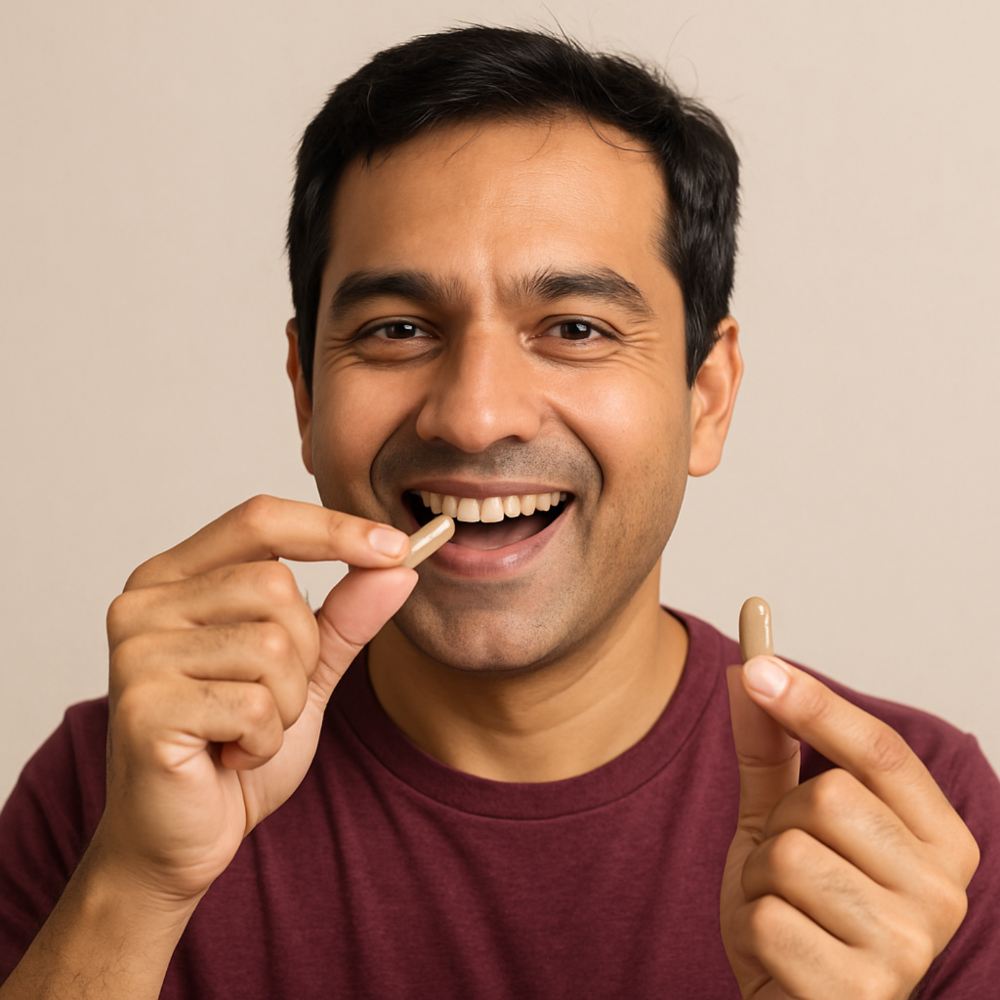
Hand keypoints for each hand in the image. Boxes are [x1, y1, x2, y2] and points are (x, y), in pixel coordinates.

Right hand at [97, 495, 416, 906]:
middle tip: (268, 700)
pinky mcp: (143, 708)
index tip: (397, 547)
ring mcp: (136, 653)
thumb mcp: (304, 671)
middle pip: (276, 584)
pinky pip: (255, 705)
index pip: (261, 519)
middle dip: (303, 653)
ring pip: (272, 645)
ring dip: (285, 704)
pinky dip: (264, 742)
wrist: (180, 838)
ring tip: (244, 732)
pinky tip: (229, 758)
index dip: (332, 528)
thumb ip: (345, 617)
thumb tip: (399, 566)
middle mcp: (145, 603)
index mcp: (176, 577)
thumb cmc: (234, 746)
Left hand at [720, 656, 979, 999]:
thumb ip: (773, 752)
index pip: (881, 751)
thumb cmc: (799, 913)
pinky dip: (753, 929)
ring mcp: (908, 948)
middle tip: (789, 868)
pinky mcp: (860, 994)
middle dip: (781, 825)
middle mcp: (941, 892)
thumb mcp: (782, 823)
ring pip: (789, 856)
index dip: (816, 703)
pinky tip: (784, 955)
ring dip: (761, 881)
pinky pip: (768, 920)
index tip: (759, 666)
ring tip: (787, 911)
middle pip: (827, 797)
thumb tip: (751, 669)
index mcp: (939, 841)